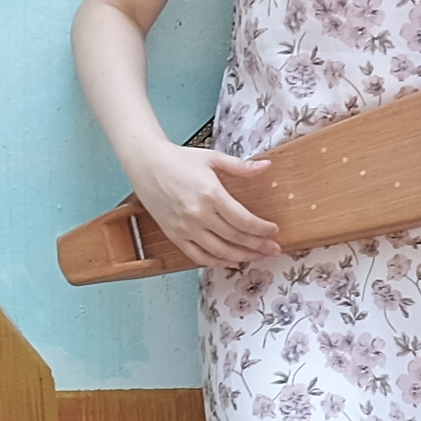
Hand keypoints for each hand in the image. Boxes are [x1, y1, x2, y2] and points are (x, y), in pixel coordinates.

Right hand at [127, 134, 284, 269]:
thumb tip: (266, 167)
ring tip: (257, 257)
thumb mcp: (212, 159)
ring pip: (219, 251)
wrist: (146, 165)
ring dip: (241, 257)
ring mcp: (185, 227)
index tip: (273, 231)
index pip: (243, 220)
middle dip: (258, 246)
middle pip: (235, 237)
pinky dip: (216, 262)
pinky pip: (198, 256)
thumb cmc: (179, 159)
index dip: (261, 229)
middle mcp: (197, 214)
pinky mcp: (174, 235)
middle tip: (274, 249)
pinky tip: (230, 261)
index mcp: (210, 194)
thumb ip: (240, 167)